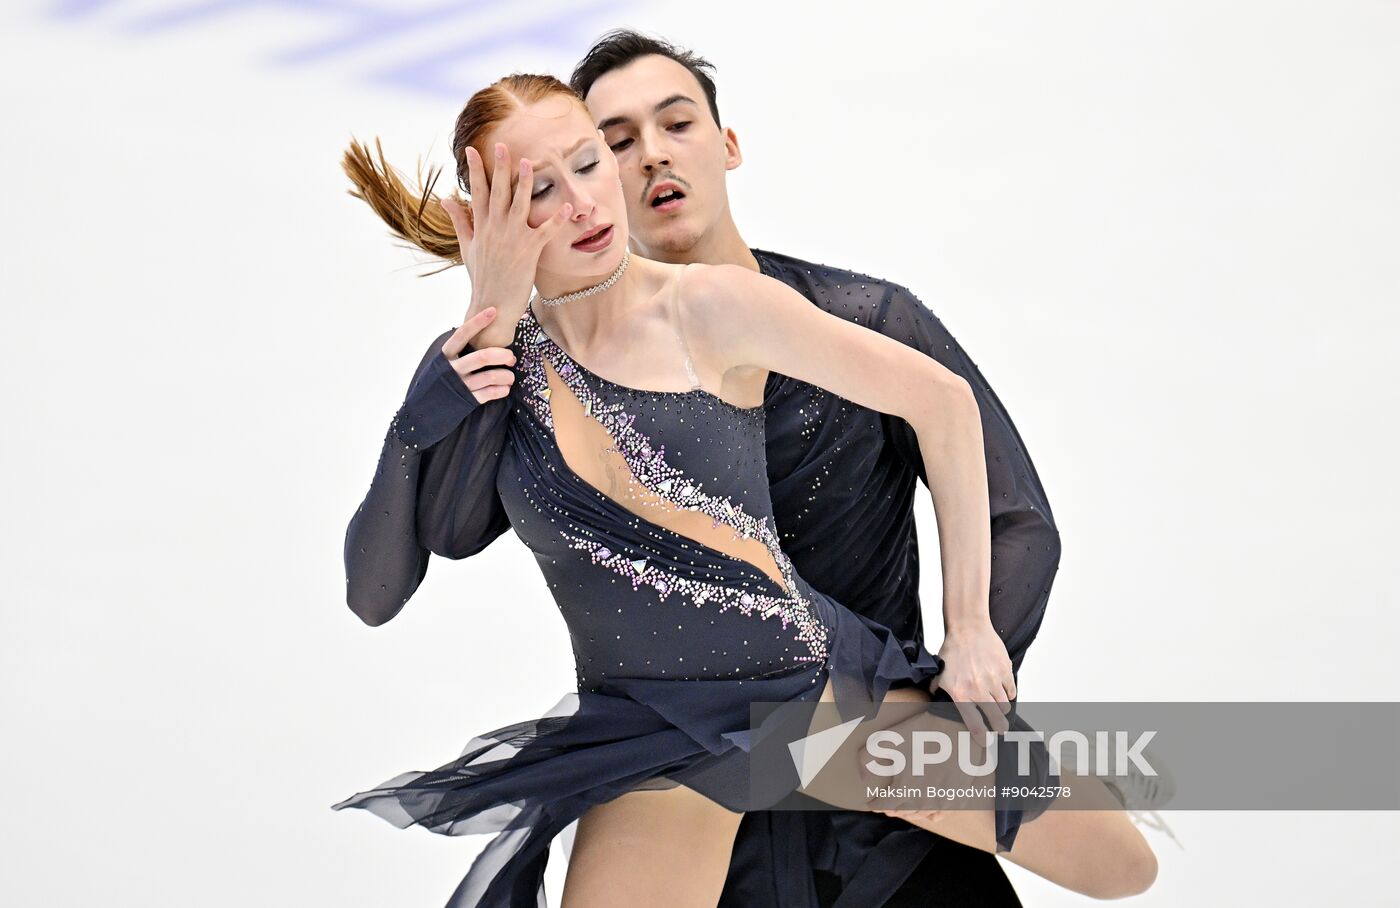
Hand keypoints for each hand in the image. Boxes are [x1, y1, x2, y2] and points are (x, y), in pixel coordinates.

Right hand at [439, 142, 572, 333]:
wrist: (491, 306)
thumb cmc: (481, 277)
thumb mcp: (467, 247)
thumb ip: (460, 221)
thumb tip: (446, 199)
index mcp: (481, 227)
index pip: (477, 192)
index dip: (475, 170)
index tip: (471, 149)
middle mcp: (495, 229)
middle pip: (498, 192)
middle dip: (500, 167)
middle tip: (503, 145)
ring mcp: (512, 239)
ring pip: (519, 205)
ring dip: (525, 184)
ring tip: (530, 162)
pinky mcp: (529, 251)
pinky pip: (545, 231)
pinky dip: (556, 219)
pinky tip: (566, 206)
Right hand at [441, 306, 517, 404]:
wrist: (422, 412)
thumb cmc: (438, 383)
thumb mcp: (441, 364)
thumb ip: (457, 353)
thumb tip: (481, 337)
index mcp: (445, 356)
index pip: (461, 335)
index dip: (477, 322)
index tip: (493, 311)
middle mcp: (452, 369)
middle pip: (482, 357)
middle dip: (501, 355)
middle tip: (511, 357)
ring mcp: (460, 386)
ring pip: (490, 377)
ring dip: (506, 376)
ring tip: (510, 377)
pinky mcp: (466, 401)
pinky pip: (490, 393)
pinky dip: (501, 390)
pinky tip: (505, 388)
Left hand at [931, 621, 1015, 747]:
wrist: (968, 629)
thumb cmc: (953, 650)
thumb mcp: (940, 672)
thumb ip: (937, 688)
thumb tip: (933, 699)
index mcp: (960, 693)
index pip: (973, 722)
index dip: (980, 736)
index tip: (985, 742)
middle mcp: (978, 689)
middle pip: (996, 718)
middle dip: (999, 727)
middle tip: (1001, 730)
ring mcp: (993, 680)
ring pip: (1004, 705)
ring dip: (1002, 708)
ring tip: (999, 707)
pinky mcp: (1005, 671)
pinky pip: (1011, 690)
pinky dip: (1009, 693)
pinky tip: (1003, 690)